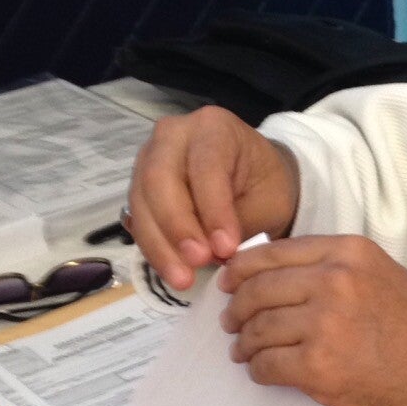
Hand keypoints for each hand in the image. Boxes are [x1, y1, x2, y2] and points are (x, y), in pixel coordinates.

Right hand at [127, 108, 299, 288]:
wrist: (255, 180)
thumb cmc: (265, 185)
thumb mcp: (268, 200)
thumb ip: (240, 222)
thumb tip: (215, 253)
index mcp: (213, 127)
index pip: (205, 166)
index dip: (213, 209)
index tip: (226, 248)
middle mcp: (173, 135)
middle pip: (160, 179)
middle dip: (177, 226)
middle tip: (198, 262)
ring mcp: (150, 159)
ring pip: (141, 201)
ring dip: (159, 244)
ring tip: (183, 278)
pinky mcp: (140, 187)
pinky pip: (138, 217)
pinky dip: (153, 247)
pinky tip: (170, 270)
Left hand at [217, 234, 406, 405]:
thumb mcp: (384, 276)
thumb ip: (337, 268)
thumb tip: (279, 273)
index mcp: (350, 253)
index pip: (275, 253)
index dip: (243, 269)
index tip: (230, 281)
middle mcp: (336, 281)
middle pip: (259, 289)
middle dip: (237, 308)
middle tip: (231, 321)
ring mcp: (325, 324)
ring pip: (259, 327)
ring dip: (244, 342)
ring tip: (243, 350)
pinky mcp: (318, 366)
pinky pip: (267, 364)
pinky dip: (258, 370)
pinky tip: (261, 371)